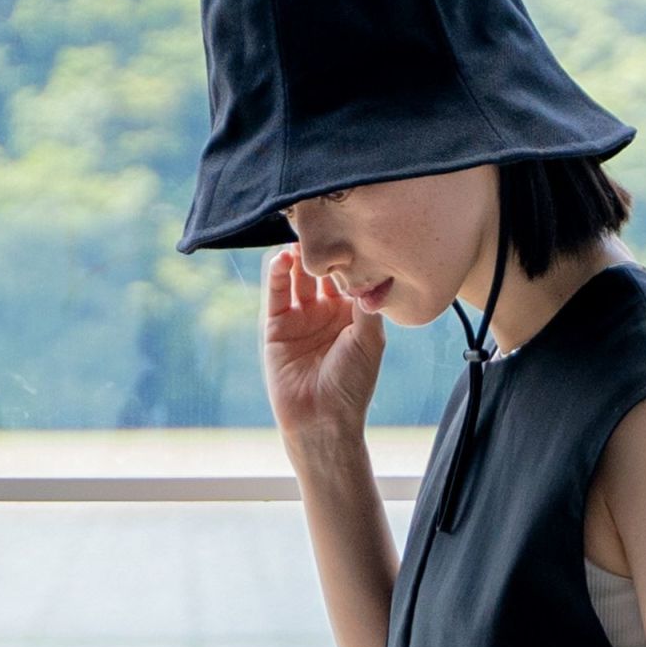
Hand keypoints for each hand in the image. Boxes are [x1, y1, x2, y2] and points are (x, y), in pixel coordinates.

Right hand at [260, 243, 385, 445]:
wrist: (321, 419)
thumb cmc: (352, 384)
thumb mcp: (370, 340)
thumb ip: (368, 304)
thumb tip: (369, 269)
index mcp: (353, 316)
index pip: (350, 275)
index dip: (350, 255)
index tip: (352, 233)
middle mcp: (327, 313)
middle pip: (322, 271)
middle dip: (323, 252)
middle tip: (323, 227)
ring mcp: (301, 318)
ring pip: (299, 277)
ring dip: (300, 257)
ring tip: (302, 239)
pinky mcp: (276, 325)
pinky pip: (276, 292)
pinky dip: (278, 272)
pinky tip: (284, 257)